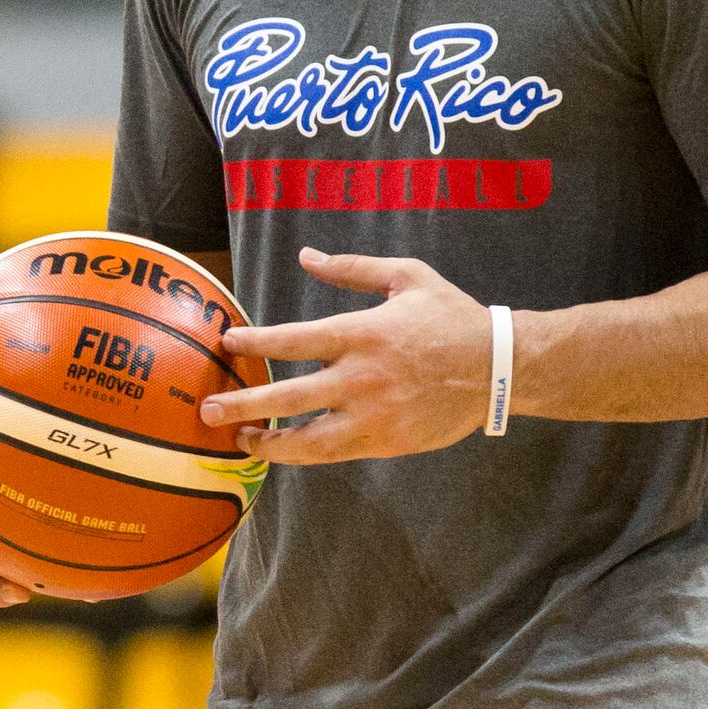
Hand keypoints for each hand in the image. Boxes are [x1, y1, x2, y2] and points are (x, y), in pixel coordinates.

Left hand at [205, 247, 492, 463]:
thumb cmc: (450, 317)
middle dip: (242, 405)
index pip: (293, 340)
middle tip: (207, 410)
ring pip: (308, 440)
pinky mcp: (386, 442)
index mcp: (362, 333)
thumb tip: (306, 254)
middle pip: (287, 397)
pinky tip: (282, 449)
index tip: (226, 342)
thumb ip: (352, 269)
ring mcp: (373, 415)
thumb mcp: (405, 277)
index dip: (255, 342)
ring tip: (239, 440)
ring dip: (268, 443)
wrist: (500, 368)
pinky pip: (335, 453)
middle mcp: (361, 378)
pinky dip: (304, 454)